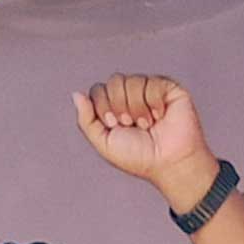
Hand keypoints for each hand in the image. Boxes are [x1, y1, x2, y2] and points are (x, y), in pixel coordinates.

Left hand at [73, 74, 217, 204]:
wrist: (167, 162)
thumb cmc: (138, 157)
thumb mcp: (103, 142)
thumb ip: (86, 120)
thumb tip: (76, 94)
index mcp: (113, 107)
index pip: (98, 90)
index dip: (102, 106)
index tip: (113, 125)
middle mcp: (130, 96)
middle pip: (113, 82)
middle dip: (118, 106)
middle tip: (129, 124)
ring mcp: (149, 90)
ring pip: (132, 80)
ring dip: (136, 107)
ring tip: (146, 124)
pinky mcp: (168, 88)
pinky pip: (152, 82)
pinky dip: (153, 103)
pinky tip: (159, 116)